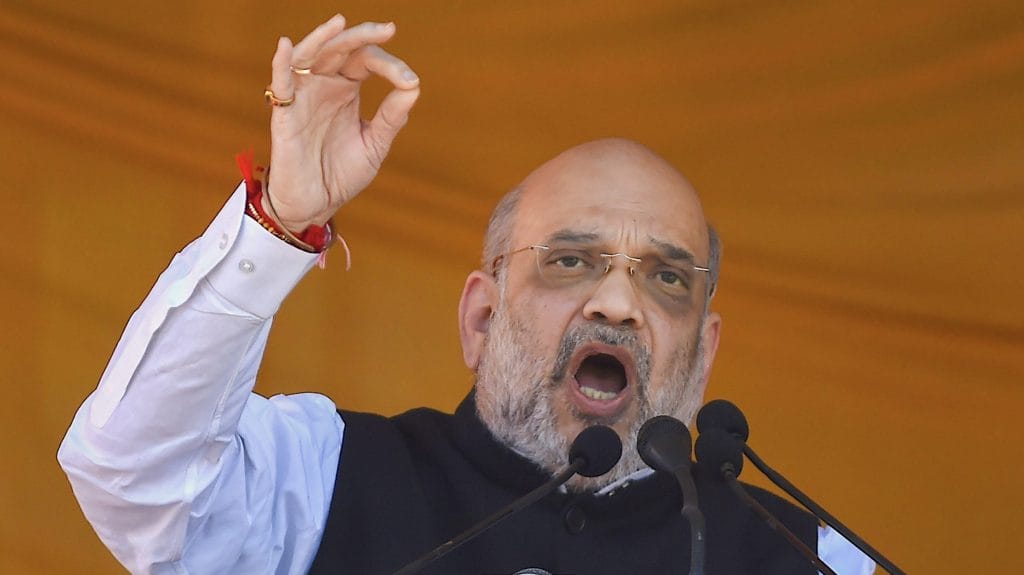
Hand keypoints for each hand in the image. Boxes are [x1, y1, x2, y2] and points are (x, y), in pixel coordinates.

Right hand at [264, 15, 419, 232]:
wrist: (316, 205)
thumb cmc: (341, 174)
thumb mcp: (375, 144)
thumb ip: (392, 116)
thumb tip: (413, 86)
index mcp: (347, 90)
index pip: (366, 61)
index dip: (389, 65)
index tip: (408, 81)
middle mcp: (324, 86)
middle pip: (340, 49)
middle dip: (362, 36)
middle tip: (387, 29)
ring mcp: (303, 97)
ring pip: (309, 56)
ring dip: (323, 38)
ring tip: (340, 23)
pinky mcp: (285, 115)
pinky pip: (280, 83)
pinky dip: (281, 63)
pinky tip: (288, 45)